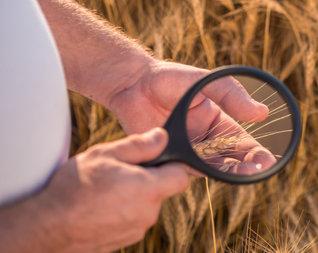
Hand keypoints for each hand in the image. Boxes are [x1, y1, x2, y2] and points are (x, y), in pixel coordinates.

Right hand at [0, 128, 188, 252]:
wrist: (47, 227)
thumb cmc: (75, 186)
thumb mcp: (106, 154)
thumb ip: (140, 145)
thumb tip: (163, 137)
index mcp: (149, 189)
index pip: (181, 176)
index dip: (172, 164)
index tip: (156, 158)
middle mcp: (149, 213)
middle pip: (163, 190)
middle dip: (149, 178)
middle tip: (122, 171)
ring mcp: (138, 229)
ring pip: (147, 205)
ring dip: (135, 195)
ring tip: (107, 189)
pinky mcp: (126, 240)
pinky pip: (134, 218)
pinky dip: (125, 210)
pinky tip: (102, 205)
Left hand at [109, 60, 275, 173]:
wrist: (132, 84)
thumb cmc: (169, 79)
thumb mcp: (204, 81)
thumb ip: (231, 96)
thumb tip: (262, 113)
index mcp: (217, 122)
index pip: (241, 142)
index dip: (256, 152)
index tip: (268, 160)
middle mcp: (204, 140)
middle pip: (231, 158)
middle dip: (247, 166)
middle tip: (261, 170)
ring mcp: (187, 150)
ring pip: (212, 168)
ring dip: (229, 172)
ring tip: (246, 174)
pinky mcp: (169, 156)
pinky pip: (187, 169)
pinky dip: (201, 173)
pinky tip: (213, 174)